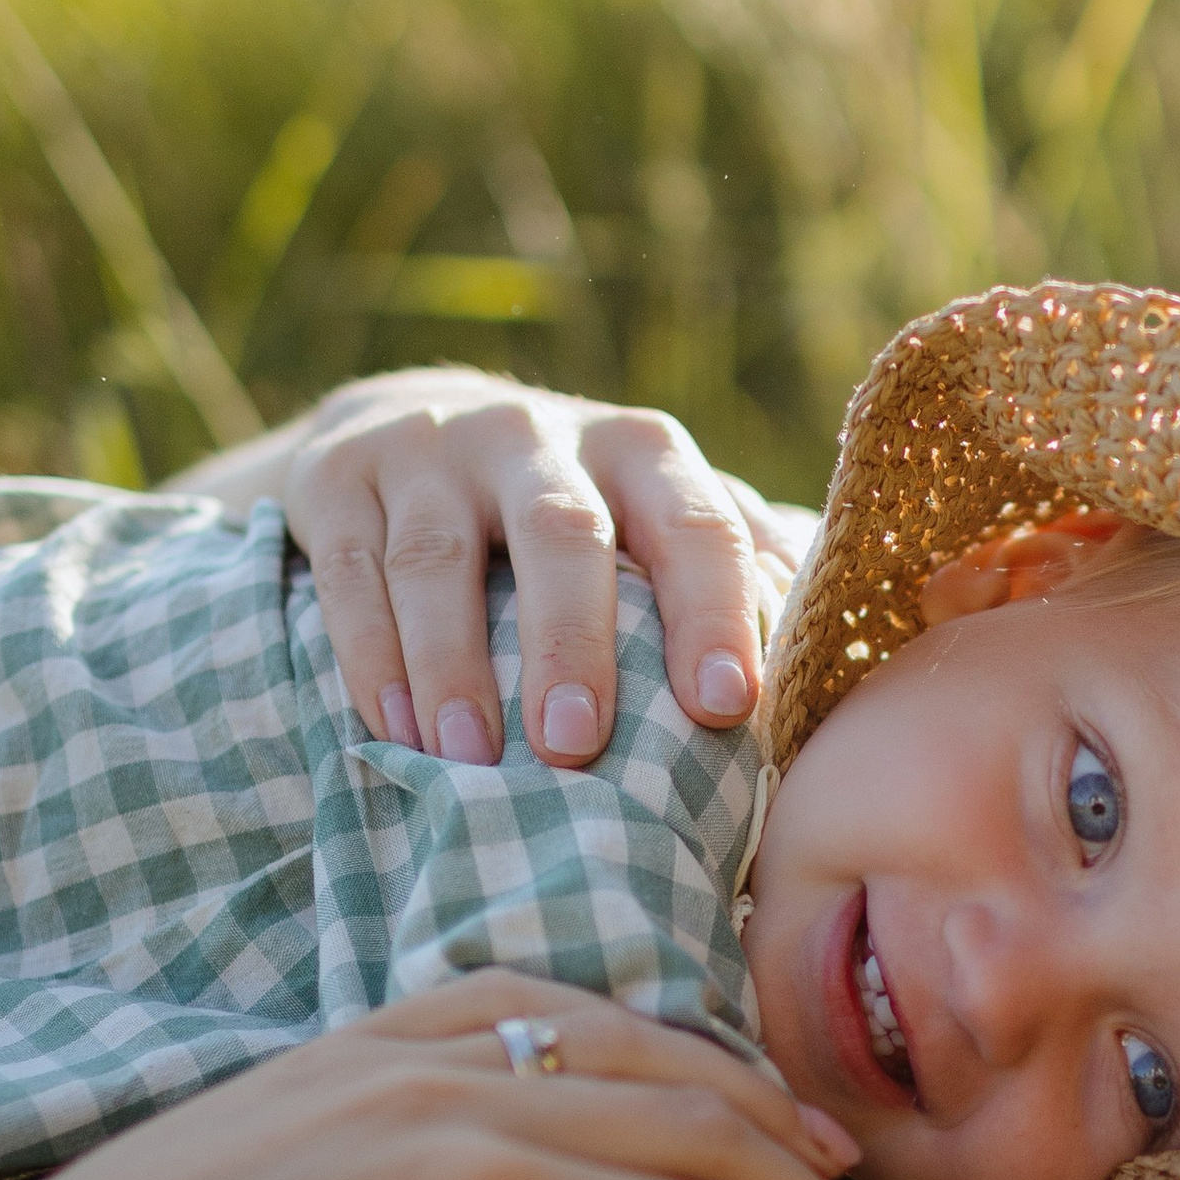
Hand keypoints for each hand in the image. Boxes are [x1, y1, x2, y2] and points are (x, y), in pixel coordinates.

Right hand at [272, 370, 804, 766]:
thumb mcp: (660, 518)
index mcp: (642, 451)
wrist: (406, 422)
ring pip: (440, 559)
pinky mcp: (340, 478)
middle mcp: (538, 437)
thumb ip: (747, 569)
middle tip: (577, 744)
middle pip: (562, 535)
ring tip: (467, 756)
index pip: (693, 525)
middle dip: (572, 642)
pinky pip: (351, 574)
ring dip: (452, 662)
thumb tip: (839, 655)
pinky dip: (373, 657)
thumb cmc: (577, 511)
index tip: (725, 706)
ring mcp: (431, 451)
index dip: (713, 612)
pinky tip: (395, 731)